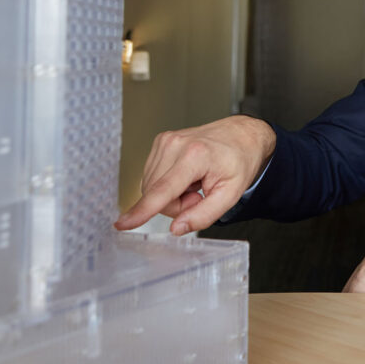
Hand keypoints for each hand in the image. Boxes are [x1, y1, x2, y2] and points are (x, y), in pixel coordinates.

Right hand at [114, 115, 275, 235]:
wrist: (241, 135)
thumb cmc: (239, 161)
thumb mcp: (231, 194)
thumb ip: (203, 215)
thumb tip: (176, 228)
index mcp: (195, 155)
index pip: (163, 190)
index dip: (142, 211)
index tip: (123, 223)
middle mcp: (176, 144)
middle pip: (156, 194)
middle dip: (175, 205)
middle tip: (199, 194)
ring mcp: (165, 140)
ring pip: (151, 188)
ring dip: (171, 194)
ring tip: (195, 182)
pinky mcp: (160, 141)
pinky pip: (152, 177)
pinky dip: (168, 183)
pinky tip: (186, 175)